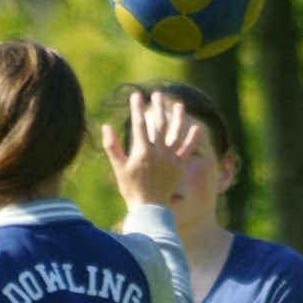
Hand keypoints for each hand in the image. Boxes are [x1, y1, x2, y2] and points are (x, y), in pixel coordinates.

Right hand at [101, 89, 198, 210]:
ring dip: (178, 117)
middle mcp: (158, 151)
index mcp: (142, 151)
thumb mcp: (118, 167)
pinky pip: (188, 149)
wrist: (149, 207)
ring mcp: (170, 158)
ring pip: (175, 133)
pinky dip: (192, 138)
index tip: (136, 95)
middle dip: (158, 107)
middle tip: (157, 94)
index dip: (137, 108)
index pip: (139, 124)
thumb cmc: (131, 188)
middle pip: (159, 124)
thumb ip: (112, 146)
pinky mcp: (179, 166)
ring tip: (179, 105)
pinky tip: (197, 127)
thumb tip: (106, 126)